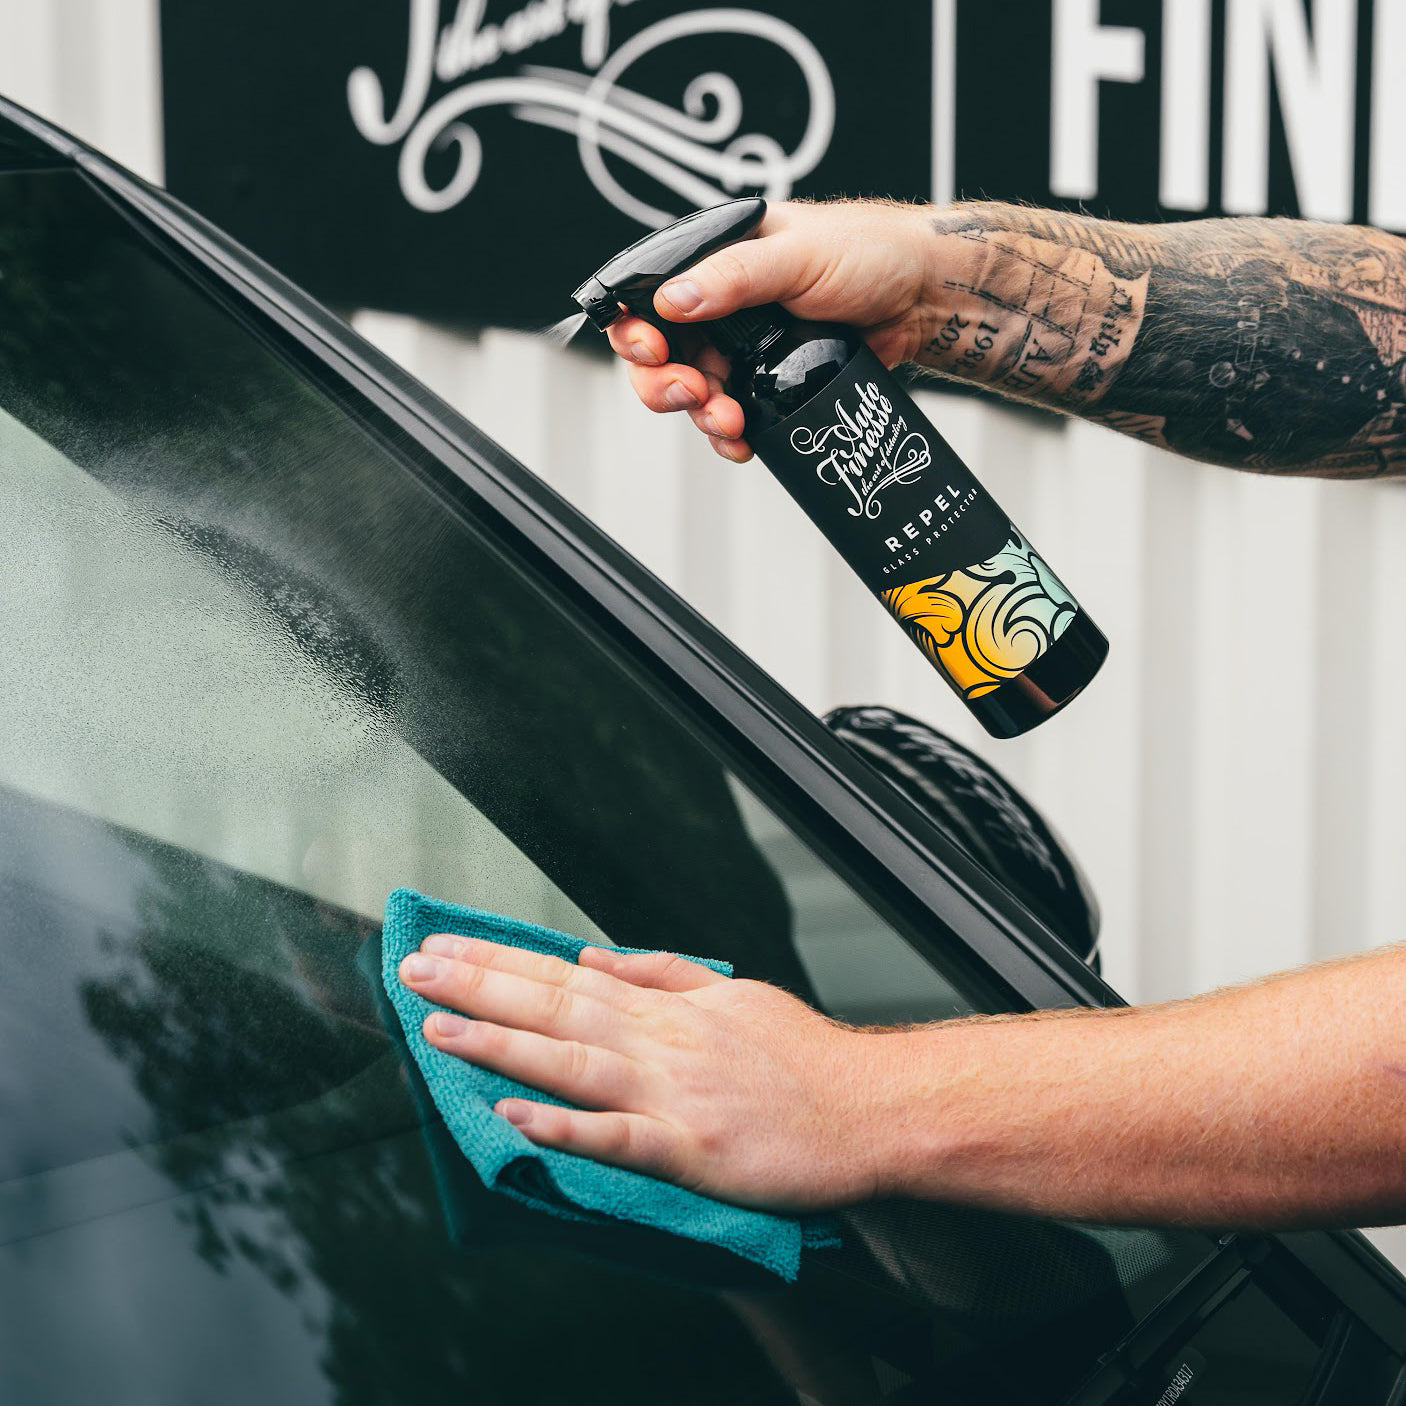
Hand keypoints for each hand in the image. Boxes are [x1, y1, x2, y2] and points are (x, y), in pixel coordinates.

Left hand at [398, 933, 890, 1209]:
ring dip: (502, 1044)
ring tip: (439, 1029)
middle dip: (480, 985)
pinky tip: (515, 1120)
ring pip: (571, 1062)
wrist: (870, 1108)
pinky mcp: (690, 1148)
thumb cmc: (806, 1057)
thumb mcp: (734, 992)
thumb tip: (593, 952)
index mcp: (666, 1008)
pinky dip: (564, 1128)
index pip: (565, 974)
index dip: (500, 961)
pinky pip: (617, 1138)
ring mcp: (672, 1094)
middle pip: (555, 1006)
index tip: (446, 947)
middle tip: (415, 970)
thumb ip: (662, 973)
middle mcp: (659, 1042)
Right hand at [604, 199, 935, 461]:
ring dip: (701, 414)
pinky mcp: (768, 381)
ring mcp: (742, 347)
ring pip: (693, 392)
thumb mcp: (796, 254)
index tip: (655, 353)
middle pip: (660, 357)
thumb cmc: (870, 253)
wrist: (924, 296)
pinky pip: (730, 416)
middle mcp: (721, 305)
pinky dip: (728, 435)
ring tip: (729, 421)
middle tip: (693, 394)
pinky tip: (742, 441)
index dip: (636, 331)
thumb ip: (734, 276)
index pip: (647, 297)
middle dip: (665, 384)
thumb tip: (674, 300)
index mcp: (715, 260)